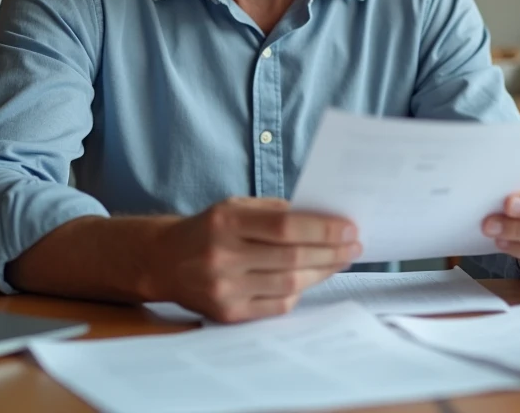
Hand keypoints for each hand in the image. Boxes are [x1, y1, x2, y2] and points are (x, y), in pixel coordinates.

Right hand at [152, 197, 360, 322]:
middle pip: (292, 257)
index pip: (285, 227)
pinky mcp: (227, 314)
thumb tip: (326, 220)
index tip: (350, 228)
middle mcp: (222, 256)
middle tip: (355, 245)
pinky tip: (312, 278)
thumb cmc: (210, 228)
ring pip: (289, 284)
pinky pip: (277, 306)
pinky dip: (300, 292)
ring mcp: (224, 289)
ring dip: (322, 272)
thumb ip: (277, 211)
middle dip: (331, 252)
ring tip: (340, 260)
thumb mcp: (236, 206)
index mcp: (226, 221)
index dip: (323, 230)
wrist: (165, 261)